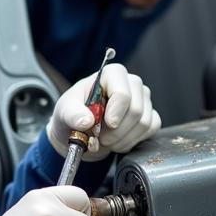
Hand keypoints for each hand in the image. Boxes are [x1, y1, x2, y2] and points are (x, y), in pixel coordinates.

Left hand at [46, 63, 160, 161]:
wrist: (81, 130)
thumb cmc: (74, 114)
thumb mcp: (64, 112)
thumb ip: (72, 114)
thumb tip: (86, 121)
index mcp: (112, 74)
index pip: (123, 93)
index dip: (116, 112)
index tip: (107, 125)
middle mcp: (131, 83)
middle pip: (135, 110)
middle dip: (116, 131)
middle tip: (100, 138)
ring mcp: (143, 99)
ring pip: (143, 122)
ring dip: (122, 139)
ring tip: (106, 140)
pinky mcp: (150, 114)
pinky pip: (151, 129)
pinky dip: (132, 141)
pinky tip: (118, 141)